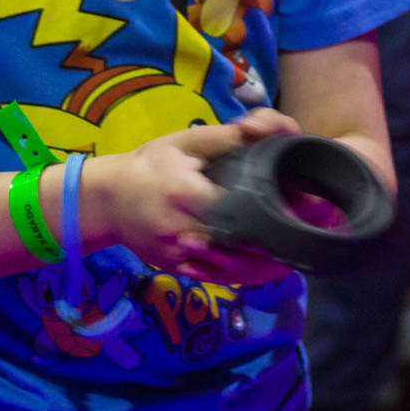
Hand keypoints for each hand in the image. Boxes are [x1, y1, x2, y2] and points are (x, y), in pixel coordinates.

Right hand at [85, 113, 295, 286]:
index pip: (239, 212)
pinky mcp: (176, 270)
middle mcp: (184, 230)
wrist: (106, 200)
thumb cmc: (150, 164)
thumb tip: (264, 131)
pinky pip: (215, 279)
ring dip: (264, 267)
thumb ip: (226, 138)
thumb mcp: (186, 141)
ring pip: (231, 271)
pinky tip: (264, 271)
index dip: (271, 216)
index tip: (296, 212)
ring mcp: (179, 255)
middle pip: (240, 247)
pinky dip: (242, 277)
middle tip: (304, 237)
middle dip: (273, 245)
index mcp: (188, 194)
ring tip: (292, 256)